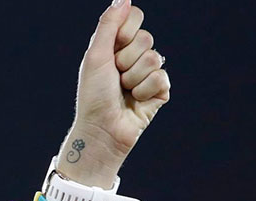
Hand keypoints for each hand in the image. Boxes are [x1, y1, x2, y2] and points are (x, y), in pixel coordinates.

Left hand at [56, 0, 171, 186]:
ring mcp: (149, 73)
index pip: (134, 17)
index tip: (112, 47)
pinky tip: (136, 101)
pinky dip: (145, 90)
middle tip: (115, 77)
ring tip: (123, 91)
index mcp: (117, 46)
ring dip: (133, 77)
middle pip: (146, 37)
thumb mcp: (96, 55)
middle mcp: (134, 57)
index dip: (124, 31)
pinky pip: (162, 77)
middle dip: (126, 59)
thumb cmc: (93, 95)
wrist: (101, 128)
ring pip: (153, 58)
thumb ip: (109, 25)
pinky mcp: (161, 91)